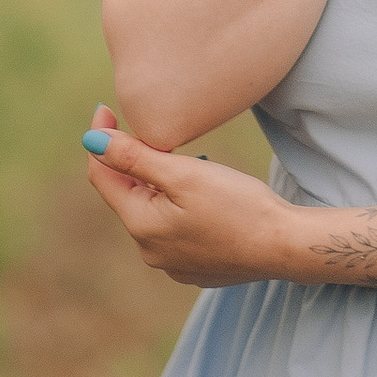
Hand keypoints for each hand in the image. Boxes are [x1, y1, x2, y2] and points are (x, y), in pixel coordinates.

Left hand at [81, 105, 298, 285]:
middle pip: (129, 195)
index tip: (106, 108)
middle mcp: (150, 251)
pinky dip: (179, 207)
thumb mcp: (183, 174)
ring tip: (190, 163)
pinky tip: (206, 196)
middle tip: (162, 134)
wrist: (285, 246)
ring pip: (153, 212)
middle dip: (137, 163)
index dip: (101, 140)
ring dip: (161, 184)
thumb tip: (91, 141)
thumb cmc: (238, 206)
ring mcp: (173, 263)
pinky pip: (175, 230)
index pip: (103, 177)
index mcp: (141, 227)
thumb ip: (134, 157)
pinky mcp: (195, 267)